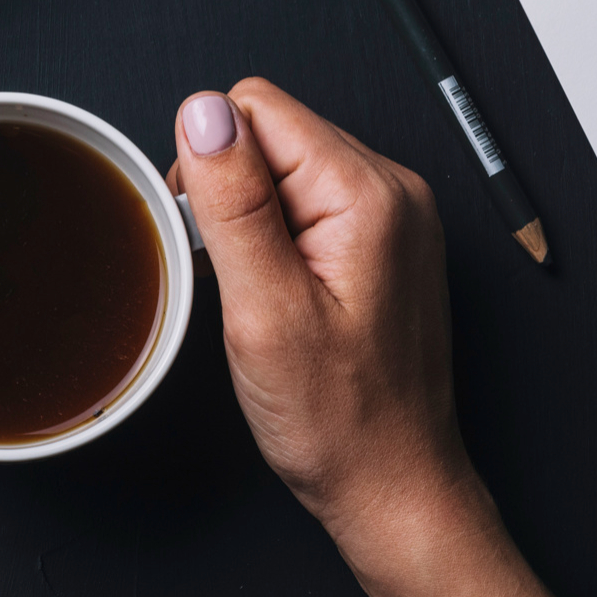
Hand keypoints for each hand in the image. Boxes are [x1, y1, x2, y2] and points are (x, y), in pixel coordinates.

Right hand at [171, 81, 596, 596]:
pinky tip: (278, 297)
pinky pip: (302, 204)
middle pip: (268, 132)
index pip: (254, 108)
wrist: (393, 488)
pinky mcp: (378, 243)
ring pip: (280, 168)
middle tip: (240, 281)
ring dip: (249, 222)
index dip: (209, 168)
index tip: (215, 245)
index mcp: (367, 193)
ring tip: (262, 296)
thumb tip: (203, 111)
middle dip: (229, 195)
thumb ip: (233, 201)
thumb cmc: (339, 420)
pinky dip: (273, 242)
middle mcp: (390, 189)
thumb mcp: (265, 310)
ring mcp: (390, 216)